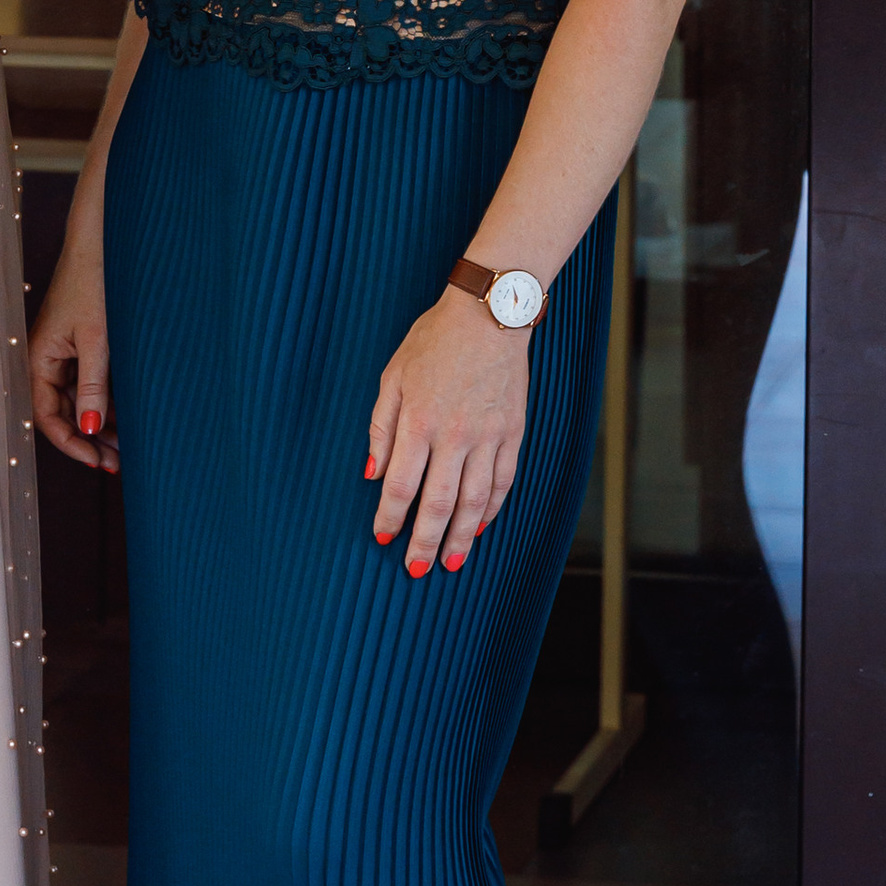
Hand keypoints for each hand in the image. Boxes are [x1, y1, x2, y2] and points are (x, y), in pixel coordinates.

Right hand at [30, 212, 116, 469]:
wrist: (103, 240)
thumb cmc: (94, 284)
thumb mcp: (97, 341)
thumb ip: (94, 387)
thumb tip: (91, 431)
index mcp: (40, 358)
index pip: (49, 417)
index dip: (72, 444)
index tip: (99, 463)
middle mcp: (48, 359)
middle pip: (65, 413)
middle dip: (91, 440)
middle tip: (120, 465)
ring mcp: (66, 351)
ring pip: (81, 400)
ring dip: (102, 424)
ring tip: (131, 447)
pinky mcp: (84, 343)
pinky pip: (91, 382)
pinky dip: (108, 401)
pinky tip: (130, 417)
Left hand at [367, 289, 532, 574]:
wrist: (488, 315)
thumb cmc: (433, 342)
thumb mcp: (392, 376)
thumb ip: (381, 427)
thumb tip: (373, 473)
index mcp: (418, 421)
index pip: (401, 485)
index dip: (391, 518)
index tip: (383, 539)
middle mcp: (454, 435)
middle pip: (438, 503)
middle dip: (425, 542)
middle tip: (417, 569)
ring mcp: (487, 437)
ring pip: (474, 501)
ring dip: (460, 537)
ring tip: (449, 563)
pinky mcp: (512, 434)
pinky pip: (502, 482)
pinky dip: (491, 510)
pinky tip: (478, 527)